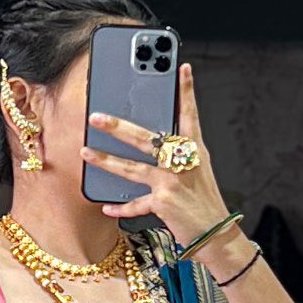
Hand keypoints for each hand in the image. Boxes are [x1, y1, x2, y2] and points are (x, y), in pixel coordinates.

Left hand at [80, 65, 232, 251]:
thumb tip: (153, 142)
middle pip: (145, 138)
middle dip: (118, 127)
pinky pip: (135, 204)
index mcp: (193, 150)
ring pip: (132, 168)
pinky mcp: (163, 203)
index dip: (186, 91)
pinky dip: (120, 208)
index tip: (182, 69)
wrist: (215, 233)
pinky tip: (106, 206)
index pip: (190, 115)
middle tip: (96, 117)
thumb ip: (177, 154)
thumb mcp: (196, 170)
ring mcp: (172, 181)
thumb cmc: (203, 201)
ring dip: (106, 161)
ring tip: (86, 153)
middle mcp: (182, 161)